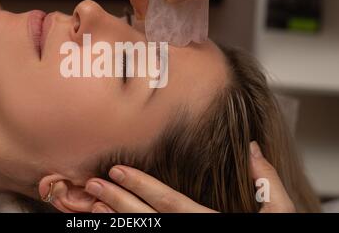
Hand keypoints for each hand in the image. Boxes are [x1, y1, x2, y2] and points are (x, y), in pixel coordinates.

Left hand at [84, 142, 295, 212]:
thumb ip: (267, 181)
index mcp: (213, 223)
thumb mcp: (280, 214)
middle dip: (118, 200)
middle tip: (93, 183)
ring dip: (117, 219)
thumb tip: (254, 148)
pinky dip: (129, 232)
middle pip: (149, 219)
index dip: (141, 185)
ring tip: (94, 203)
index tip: (117, 170)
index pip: (170, 202)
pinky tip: (113, 222)